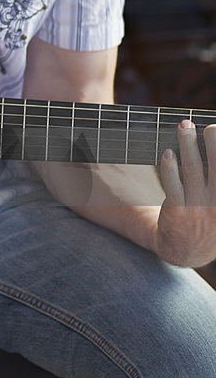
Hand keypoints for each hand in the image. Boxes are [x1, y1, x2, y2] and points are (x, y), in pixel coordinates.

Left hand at [156, 121, 215, 266]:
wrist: (187, 251)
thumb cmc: (208, 221)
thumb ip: (215, 181)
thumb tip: (213, 148)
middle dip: (213, 143)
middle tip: (209, 126)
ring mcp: (197, 209)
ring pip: (192, 170)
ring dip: (188, 145)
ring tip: (184, 127)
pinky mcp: (177, 212)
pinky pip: (173, 184)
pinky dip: (169, 167)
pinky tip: (167, 152)